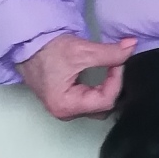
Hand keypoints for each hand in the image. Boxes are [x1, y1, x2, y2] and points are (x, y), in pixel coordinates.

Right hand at [19, 34, 136, 119]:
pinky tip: (103, 76)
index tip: (118, 62)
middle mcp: (64, 113)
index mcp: (66, 105)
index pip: (105, 100)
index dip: (116, 80)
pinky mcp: (65, 102)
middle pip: (102, 108)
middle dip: (114, 87)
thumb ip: (110, 52)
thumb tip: (131, 46)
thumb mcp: (81, 50)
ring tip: (111, 69)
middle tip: (117, 66)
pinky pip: (89, 101)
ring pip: (97, 106)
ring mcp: (64, 109)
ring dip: (107, 89)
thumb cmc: (46, 49)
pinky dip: (99, 89)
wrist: (27, 44)